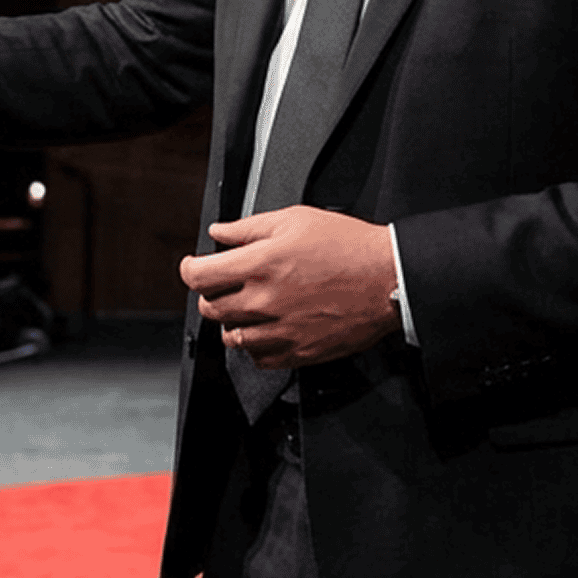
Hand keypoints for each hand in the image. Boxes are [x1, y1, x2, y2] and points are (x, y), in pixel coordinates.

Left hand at [178, 207, 399, 369]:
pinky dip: (256, 344)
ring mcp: (279, 331)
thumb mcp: (295, 219)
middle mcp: (264, 301)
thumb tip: (218, 233)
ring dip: (233, 320)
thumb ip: (249, 228)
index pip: (198, 277)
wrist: (387, 279)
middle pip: (210, 307)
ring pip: (230, 336)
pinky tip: (269, 326)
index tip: (194, 267)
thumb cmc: (348, 246)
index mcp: (260, 264)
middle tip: (231, 281)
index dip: (190, 269)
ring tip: (252, 304)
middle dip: (214, 292)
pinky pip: (257, 358)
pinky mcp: (297, 353)